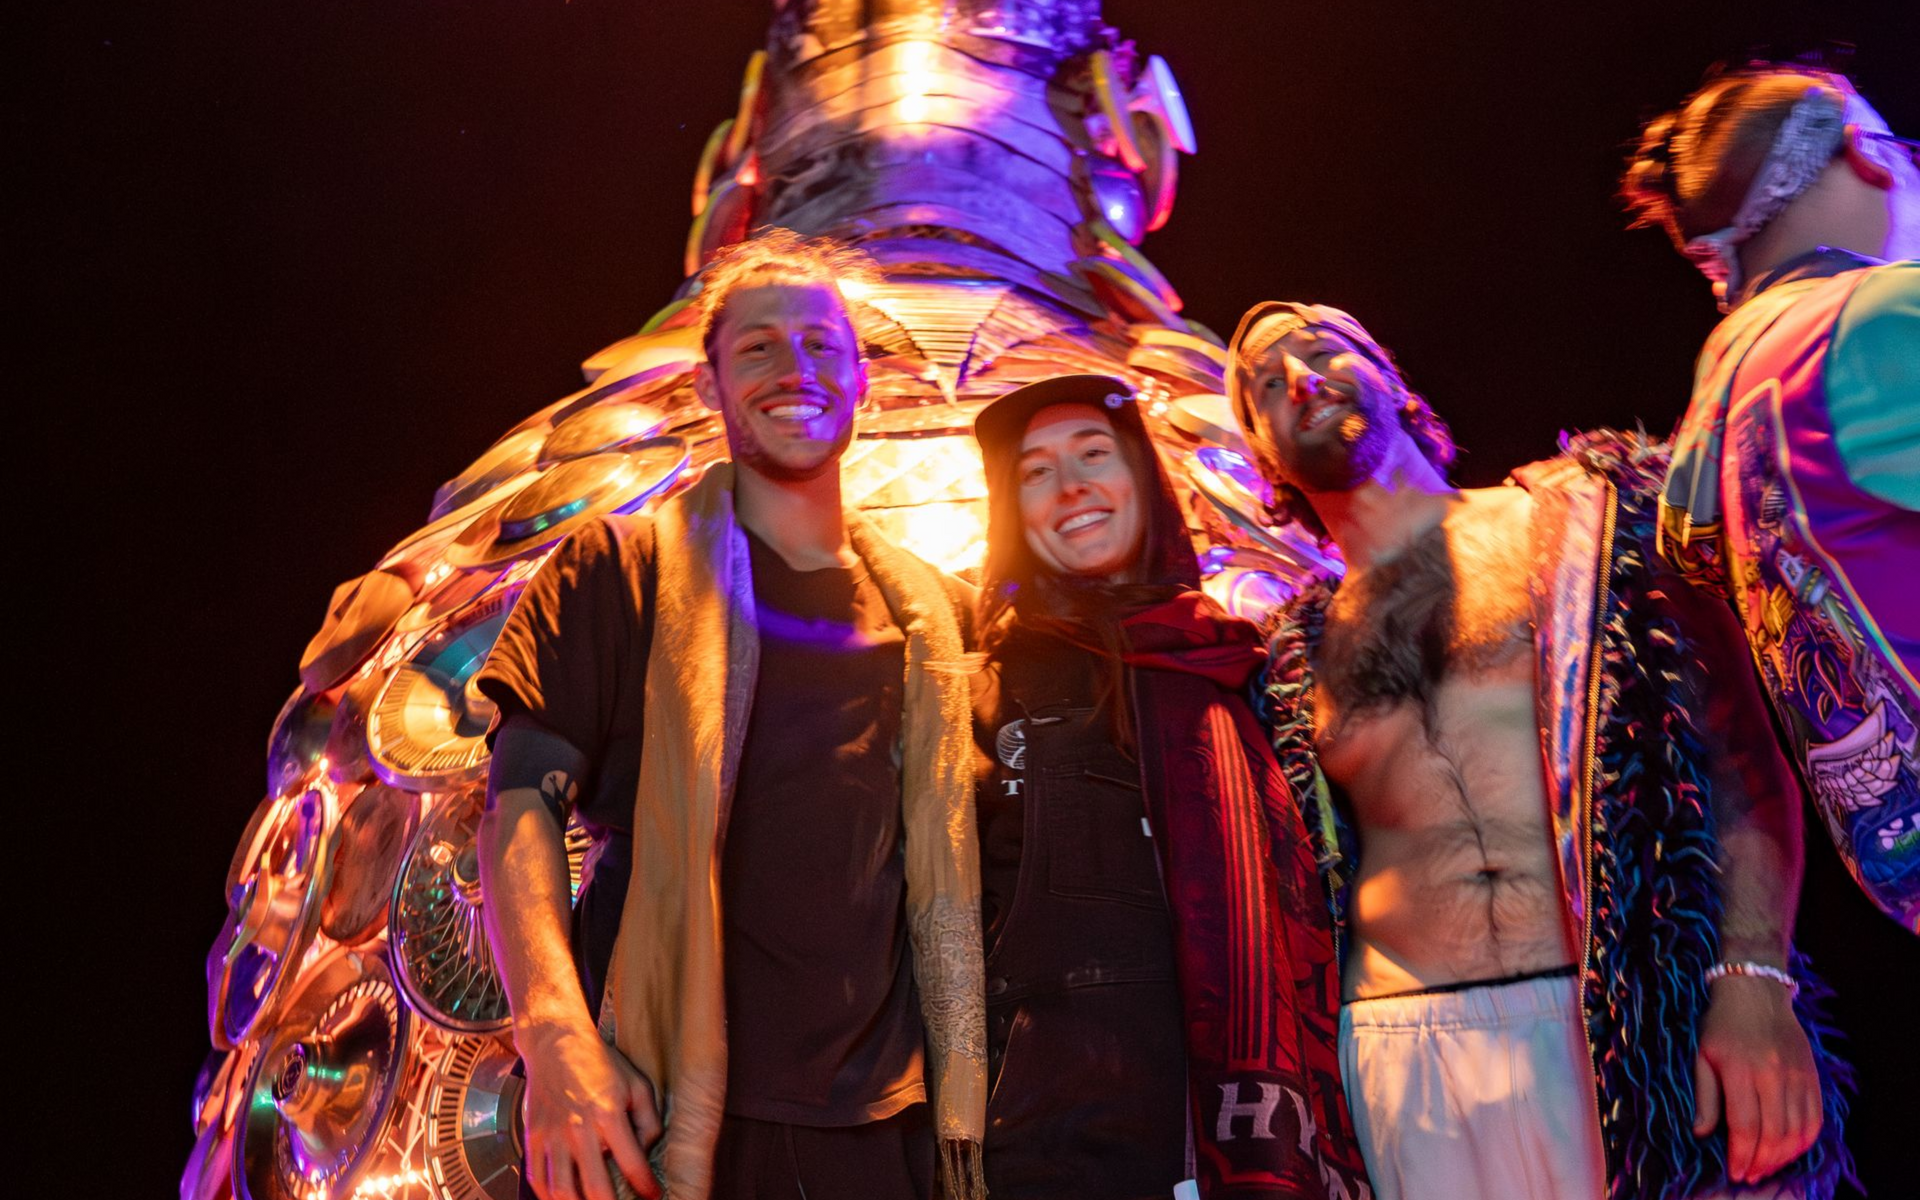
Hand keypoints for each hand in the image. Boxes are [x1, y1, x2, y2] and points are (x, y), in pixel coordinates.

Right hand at [519, 1020, 662, 1199]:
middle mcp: (578, 1128)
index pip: (631, 1162)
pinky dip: (549, 1196)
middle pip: (594, 1187)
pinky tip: (564, 1198)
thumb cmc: (599, 1063)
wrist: (555, 1042)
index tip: (653, 1195)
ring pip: (562, 1190)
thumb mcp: (637, 1084)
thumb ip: (649, 1121)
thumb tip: (647, 1153)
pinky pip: (537, 1178)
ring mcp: (551, 1134)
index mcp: (607, 1113)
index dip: (645, 1185)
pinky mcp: (533, 1136)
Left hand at [1692, 973, 1821, 1183]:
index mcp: (1740, 1070)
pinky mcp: (1813, 1075)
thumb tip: (1702, 1134)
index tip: (1735, 1172)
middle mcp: (1773, 1074)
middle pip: (1774, 1133)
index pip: (1746, 1126)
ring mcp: (1797, 1075)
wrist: (1756, 990)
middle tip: (1750, 1175)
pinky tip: (1790, 1149)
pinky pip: (1816, 1117)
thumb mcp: (1703, 1057)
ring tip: (1767, 1166)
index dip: (1742, 1155)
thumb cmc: (1722, 1024)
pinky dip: (1805, 1140)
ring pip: (1798, 1130)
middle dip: (1762, 1161)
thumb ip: (1706, 1098)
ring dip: (1784, 1156)